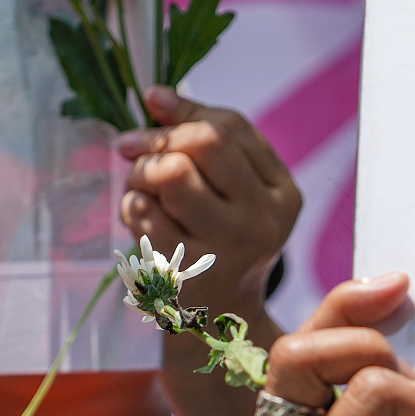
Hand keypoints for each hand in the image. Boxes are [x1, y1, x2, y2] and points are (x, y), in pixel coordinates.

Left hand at [117, 86, 302, 318]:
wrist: (218, 321)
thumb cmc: (220, 237)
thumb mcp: (230, 188)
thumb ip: (201, 134)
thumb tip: (154, 94)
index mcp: (283, 193)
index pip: (229, 127)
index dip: (181, 113)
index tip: (149, 109)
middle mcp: (264, 221)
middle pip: (204, 143)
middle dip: (160, 140)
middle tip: (134, 152)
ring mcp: (227, 251)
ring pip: (171, 174)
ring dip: (142, 173)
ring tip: (142, 188)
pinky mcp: (186, 275)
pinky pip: (143, 213)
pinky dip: (132, 205)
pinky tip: (142, 218)